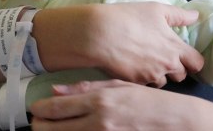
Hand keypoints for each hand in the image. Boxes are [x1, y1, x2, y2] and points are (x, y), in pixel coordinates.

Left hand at [30, 80, 190, 130]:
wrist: (177, 122)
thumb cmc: (150, 101)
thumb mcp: (121, 86)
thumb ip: (87, 86)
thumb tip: (55, 90)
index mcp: (100, 100)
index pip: (57, 108)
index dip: (40, 110)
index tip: (35, 108)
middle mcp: (98, 122)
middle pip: (53, 129)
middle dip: (41, 126)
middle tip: (40, 122)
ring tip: (52, 129)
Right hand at [82, 2, 203, 86]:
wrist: (100, 35)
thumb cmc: (129, 18)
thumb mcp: (157, 10)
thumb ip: (180, 15)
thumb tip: (197, 16)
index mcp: (174, 49)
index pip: (197, 64)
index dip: (194, 61)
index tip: (187, 58)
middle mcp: (166, 66)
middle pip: (181, 76)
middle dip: (175, 69)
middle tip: (164, 58)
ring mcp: (149, 77)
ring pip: (162, 82)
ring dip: (158, 75)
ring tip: (145, 61)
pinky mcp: (134, 84)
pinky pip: (144, 85)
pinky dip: (141, 78)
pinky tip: (132, 66)